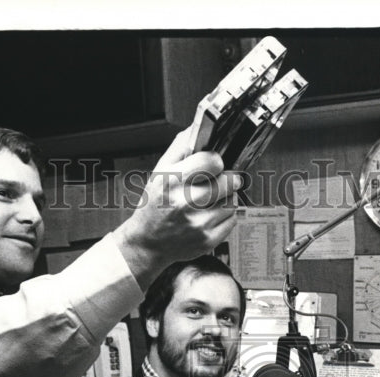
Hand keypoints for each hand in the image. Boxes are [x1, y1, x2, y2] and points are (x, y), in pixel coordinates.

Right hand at [114, 128, 242, 283]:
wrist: (148, 243)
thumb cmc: (153, 206)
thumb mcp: (159, 172)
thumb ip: (179, 148)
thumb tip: (196, 129)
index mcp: (172, 181)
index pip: (212, 161)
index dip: (217, 160)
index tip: (215, 164)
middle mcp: (185, 203)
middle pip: (228, 181)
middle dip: (228, 178)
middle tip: (222, 180)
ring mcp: (198, 224)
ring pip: (232, 200)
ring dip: (227, 198)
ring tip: (211, 200)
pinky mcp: (208, 240)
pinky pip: (231, 220)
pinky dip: (226, 215)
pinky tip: (211, 214)